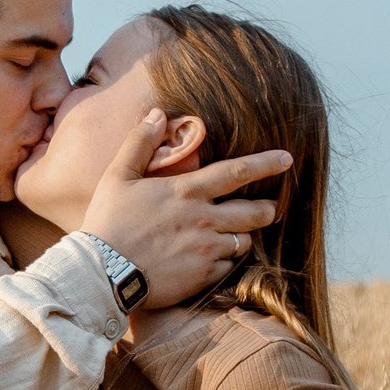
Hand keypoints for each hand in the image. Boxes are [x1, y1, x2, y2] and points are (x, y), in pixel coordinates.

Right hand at [75, 109, 287, 309]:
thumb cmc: (108, 222)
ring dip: (242, 237)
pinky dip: (224, 264)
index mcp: (186, 192)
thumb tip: (157, 113)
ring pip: (244, 242)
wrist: (102, 272)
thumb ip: (140, 142)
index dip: (265, 163)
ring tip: (231, 237)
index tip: (287, 159)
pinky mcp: (202, 276)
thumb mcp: (117, 176)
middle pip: (254, 212)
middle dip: (267, 209)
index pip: (236, 172)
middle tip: (269, 208)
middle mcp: (204, 219)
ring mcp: (206, 250)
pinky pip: (228, 269)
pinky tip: (208, 262)